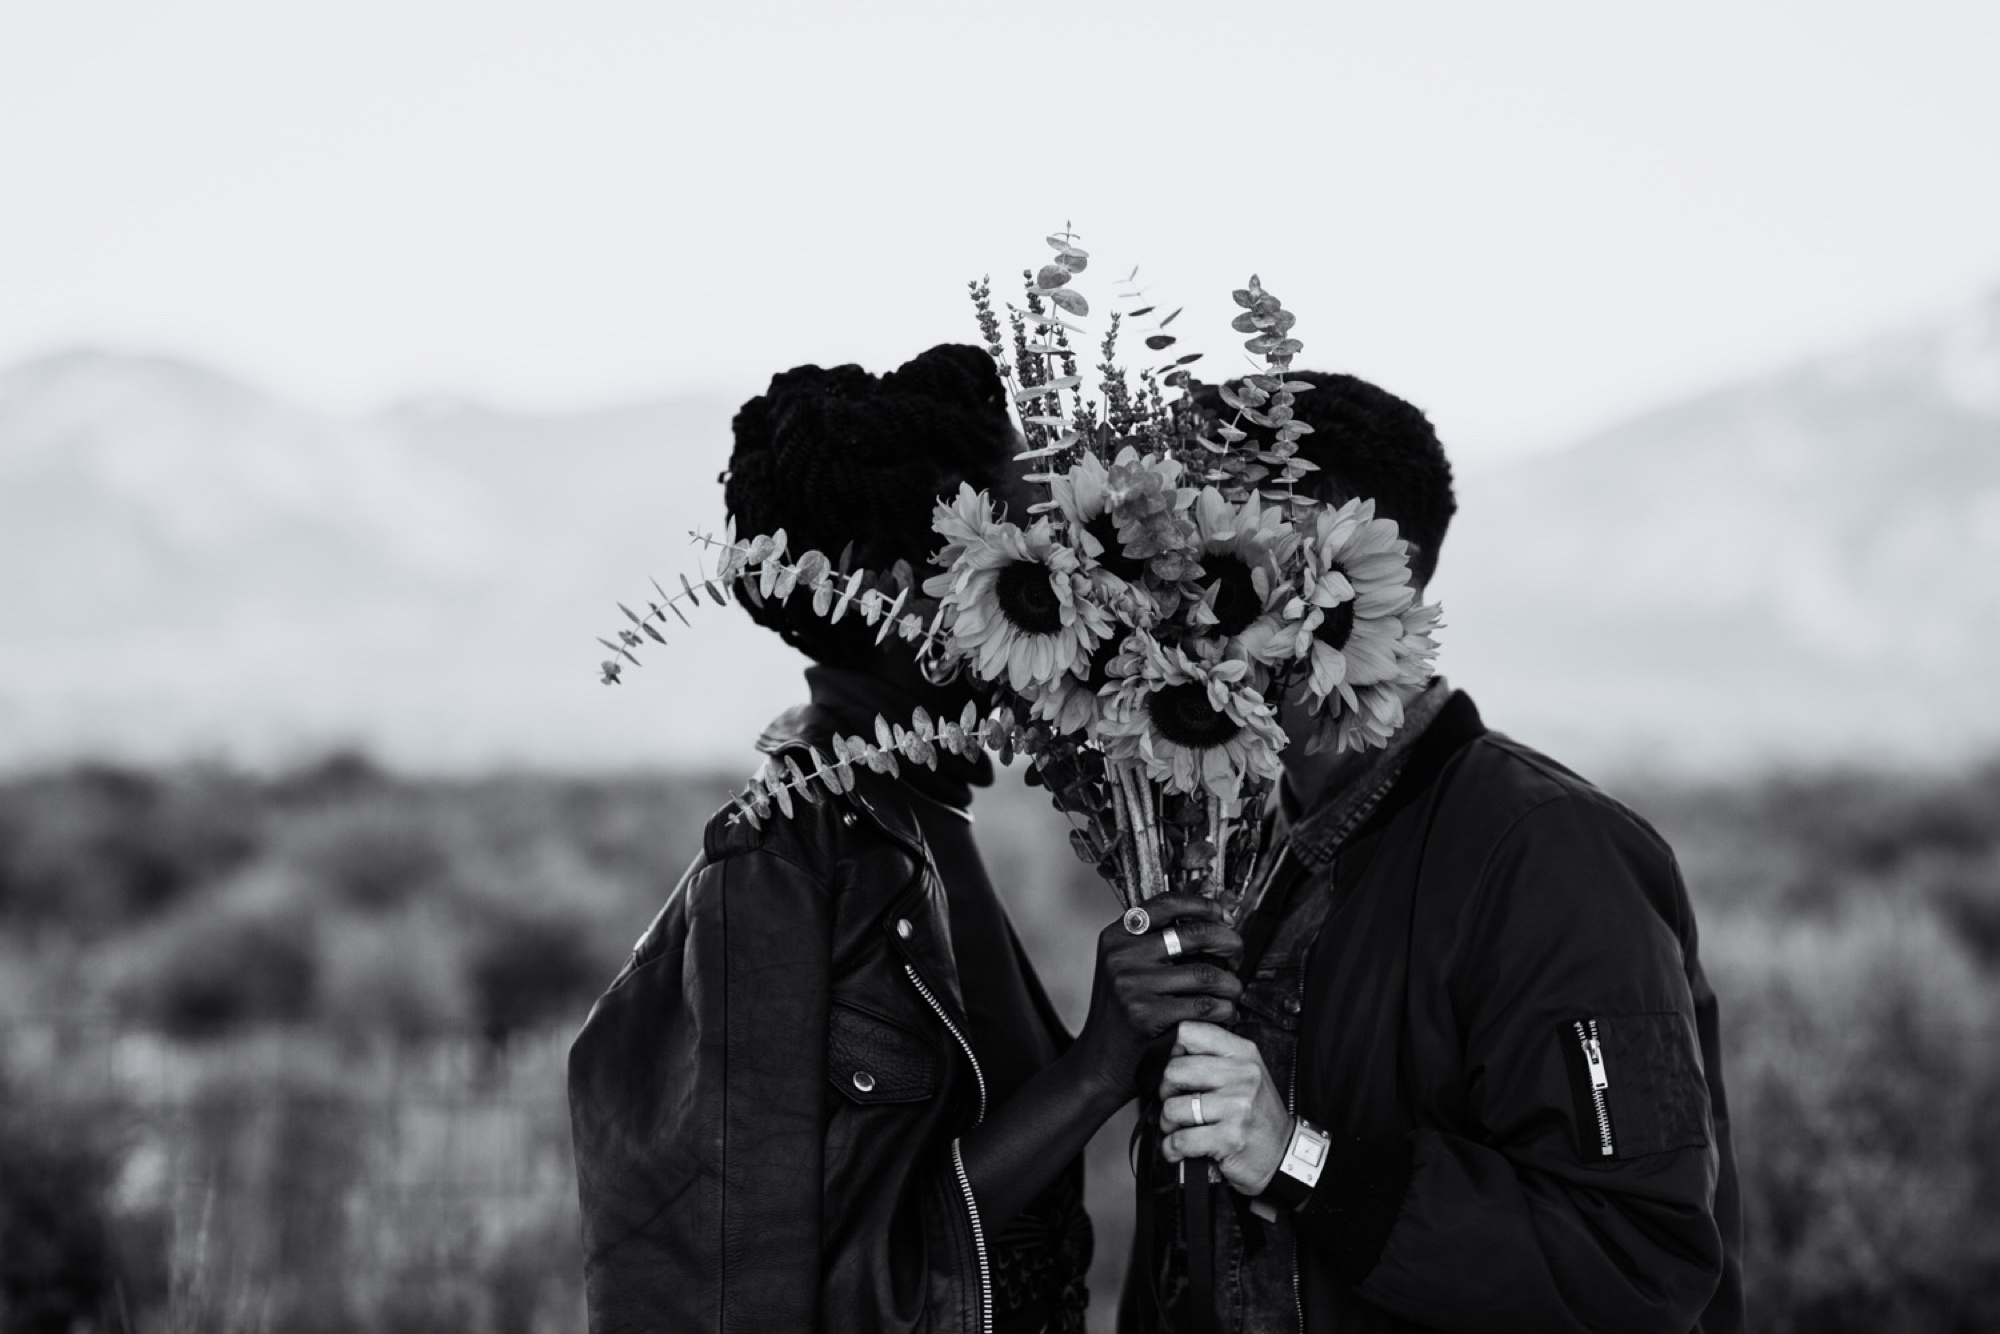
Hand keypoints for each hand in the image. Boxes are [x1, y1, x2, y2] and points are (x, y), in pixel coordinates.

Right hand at [1073, 892, 1243, 1103]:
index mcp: (1117, 935)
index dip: (1204, 906)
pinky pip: (1204, 1006)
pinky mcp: (1145, 1015)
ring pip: (1206, 974)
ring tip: (1232, 992)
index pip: (1167, 903)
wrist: (1098, 1060)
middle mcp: (1121, 955)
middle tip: (1237, 956)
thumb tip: (1223, 911)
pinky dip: (1224, 1010)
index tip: (1225, 916)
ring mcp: (1131, 985)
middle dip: (1229, 943)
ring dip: (1231, 984)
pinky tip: (1224, 1014)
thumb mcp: (1130, 966)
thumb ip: (1164, 940)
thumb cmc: (1125, 1011)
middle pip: (1195, 934)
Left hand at [1157, 1021, 1292, 1195]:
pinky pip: (1180, 1140)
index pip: (1189, 1032)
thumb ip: (1213, 1056)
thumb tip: (1167, 1054)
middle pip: (1173, 1070)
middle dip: (1165, 1092)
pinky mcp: (1230, 1138)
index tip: (1180, 1071)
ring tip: (1180, 1128)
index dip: (1174, 1053)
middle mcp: (1243, 1076)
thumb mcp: (1244, 1072)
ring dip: (1168, 1124)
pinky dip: (1172, 1149)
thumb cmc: (1256, 1113)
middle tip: (1176, 1103)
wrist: (1282, 1153)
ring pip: (1172, 1108)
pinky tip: (1181, 1149)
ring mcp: (1237, 1107)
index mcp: (1243, 1053)